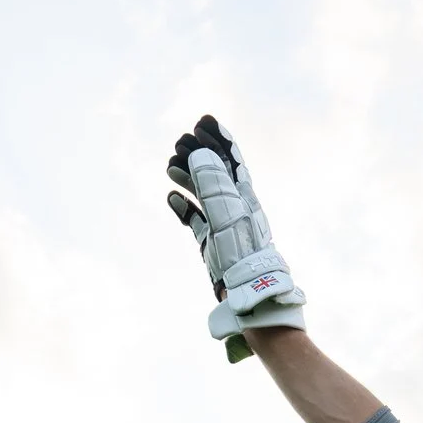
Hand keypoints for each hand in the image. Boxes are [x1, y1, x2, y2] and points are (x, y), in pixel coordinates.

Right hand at [166, 116, 305, 360]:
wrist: (252, 302)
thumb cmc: (244, 258)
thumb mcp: (226, 214)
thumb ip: (212, 182)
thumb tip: (198, 152)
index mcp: (245, 200)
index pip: (233, 162)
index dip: (219, 140)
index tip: (204, 121)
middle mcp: (236, 212)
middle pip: (217, 174)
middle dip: (200, 154)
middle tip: (180, 140)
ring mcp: (224, 230)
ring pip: (204, 195)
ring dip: (189, 176)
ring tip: (170, 163)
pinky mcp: (214, 248)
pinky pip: (196, 221)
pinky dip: (183, 206)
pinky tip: (171, 198)